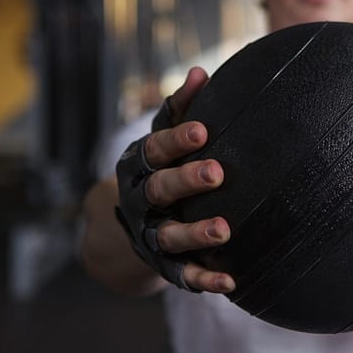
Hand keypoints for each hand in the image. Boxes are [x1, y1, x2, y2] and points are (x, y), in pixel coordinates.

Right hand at [117, 67, 235, 293]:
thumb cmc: (156, 169)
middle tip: (217, 173)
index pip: (155, 149)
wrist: (122, 228)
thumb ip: (180, 108)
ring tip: (224, 230)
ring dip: (195, 233)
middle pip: (159, 189)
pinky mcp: (162, 264)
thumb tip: (201, 72)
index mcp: (138, 165)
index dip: (176, 140)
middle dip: (186, 181)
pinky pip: (181, 274)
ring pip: (169, 234)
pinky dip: (203, 279)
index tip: (202, 131)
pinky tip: (229, 281)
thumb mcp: (161, 139)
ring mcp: (149, 234)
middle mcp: (139, 201)